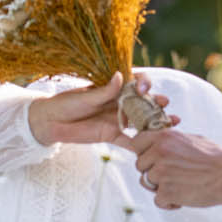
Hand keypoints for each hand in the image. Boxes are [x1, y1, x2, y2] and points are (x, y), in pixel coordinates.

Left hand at [28, 74, 175, 146]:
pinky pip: (129, 140)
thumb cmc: (66, 103)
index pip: (134, 81)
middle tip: (165, 103)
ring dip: (155, 121)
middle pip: (142, 101)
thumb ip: (104, 91)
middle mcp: (119, 102)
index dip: (143, 83)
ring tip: (171, 122)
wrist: (51, 122)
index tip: (143, 87)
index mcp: (113, 87)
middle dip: (155, 102)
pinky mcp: (112, 135)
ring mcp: (117, 119)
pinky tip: (155, 145)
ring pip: (140, 120)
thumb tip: (119, 76)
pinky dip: (141, 143)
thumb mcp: (85, 96)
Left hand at [125, 127, 221, 208]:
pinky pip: (158, 200)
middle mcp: (158, 153)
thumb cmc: (215, 157)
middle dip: (152, 172)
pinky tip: (183, 199)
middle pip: (140, 165)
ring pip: (147, 183)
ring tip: (179, 187)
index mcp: (164, 137)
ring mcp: (161, 173)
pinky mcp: (166, 192)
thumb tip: (160, 144)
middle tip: (171, 176)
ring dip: (160, 187)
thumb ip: (171, 142)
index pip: (136, 142)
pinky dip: (169, 203)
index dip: (142, 152)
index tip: (151, 158)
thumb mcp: (191, 140)